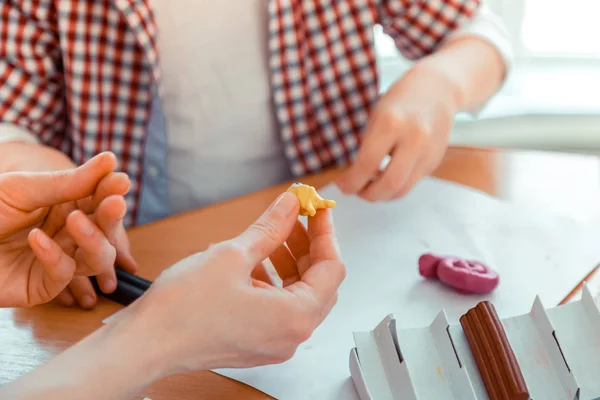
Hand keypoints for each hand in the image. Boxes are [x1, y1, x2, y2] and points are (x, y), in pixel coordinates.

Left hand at [0, 152, 134, 307]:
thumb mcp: (24, 188)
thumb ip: (69, 182)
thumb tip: (110, 161)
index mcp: (69, 206)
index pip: (100, 199)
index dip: (111, 190)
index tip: (120, 180)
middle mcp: (70, 234)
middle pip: (106, 229)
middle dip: (112, 216)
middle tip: (115, 203)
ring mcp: (61, 260)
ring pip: (97, 257)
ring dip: (94, 239)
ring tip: (77, 221)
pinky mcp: (45, 285)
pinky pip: (63, 274)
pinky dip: (54, 257)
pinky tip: (37, 239)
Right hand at [111, 191, 344, 372]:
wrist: (146, 344)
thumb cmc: (183, 309)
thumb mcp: (233, 255)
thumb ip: (271, 228)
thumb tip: (290, 206)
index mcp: (295, 317)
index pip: (332, 268)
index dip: (325, 233)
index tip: (317, 210)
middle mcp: (291, 336)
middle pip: (318, 283)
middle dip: (308, 246)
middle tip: (295, 217)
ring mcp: (274, 343)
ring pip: (298, 294)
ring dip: (289, 261)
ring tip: (272, 234)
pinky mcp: (256, 343)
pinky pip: (278, 307)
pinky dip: (273, 281)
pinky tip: (254, 260)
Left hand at [336, 63, 458, 200]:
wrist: (439, 89)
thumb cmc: (400, 100)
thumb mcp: (376, 116)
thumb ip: (365, 145)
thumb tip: (351, 176)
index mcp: (391, 123)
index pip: (367, 165)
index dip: (351, 182)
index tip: (342, 185)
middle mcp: (413, 139)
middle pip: (388, 184)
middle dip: (367, 194)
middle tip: (356, 190)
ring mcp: (428, 152)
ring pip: (401, 189)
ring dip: (382, 195)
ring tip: (369, 187)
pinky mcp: (435, 161)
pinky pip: (411, 184)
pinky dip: (395, 188)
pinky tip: (385, 179)